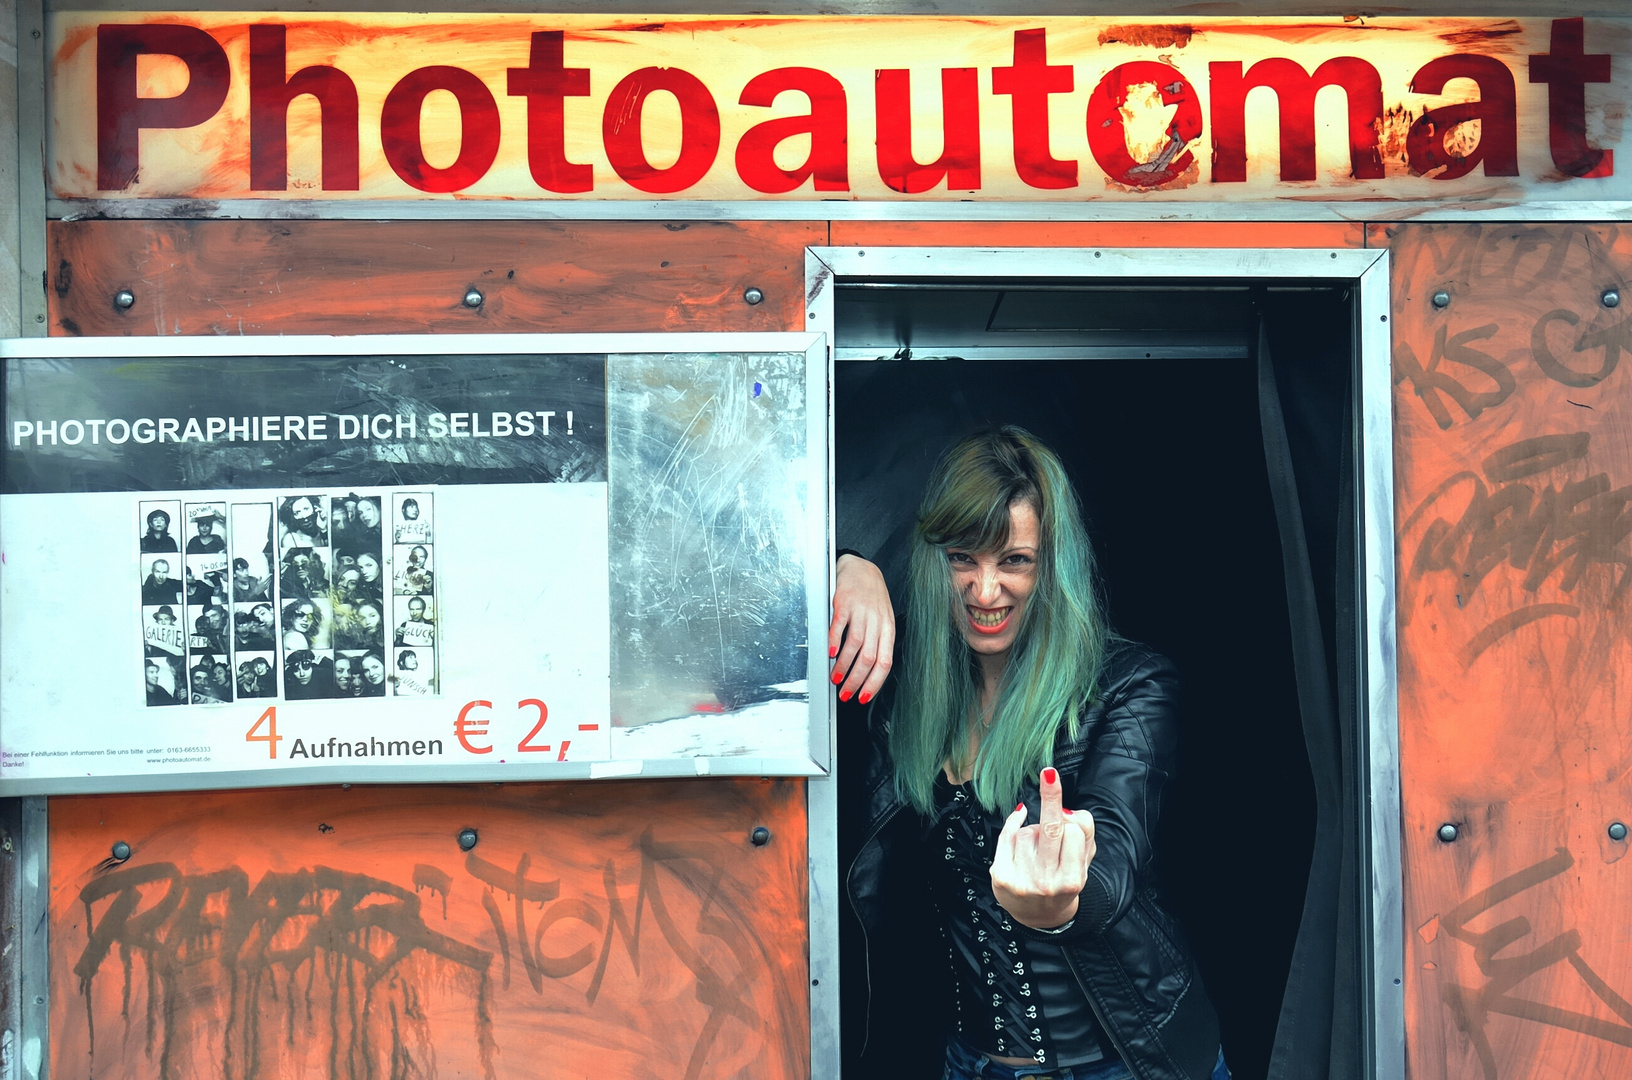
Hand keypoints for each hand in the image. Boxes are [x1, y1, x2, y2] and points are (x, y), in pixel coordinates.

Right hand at [829, 553, 894, 704]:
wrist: (861, 568)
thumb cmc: (871, 598)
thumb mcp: (881, 620)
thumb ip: (877, 642)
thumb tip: (867, 672)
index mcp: (887, 629)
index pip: (884, 662)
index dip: (874, 683)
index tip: (863, 697)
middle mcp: (876, 621)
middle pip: (869, 658)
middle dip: (856, 680)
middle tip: (845, 693)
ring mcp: (861, 612)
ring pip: (855, 646)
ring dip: (843, 666)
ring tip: (835, 678)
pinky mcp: (844, 603)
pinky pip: (840, 627)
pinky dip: (834, 642)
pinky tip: (829, 654)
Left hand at [990, 767, 1096, 929]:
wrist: (1039, 915)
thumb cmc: (1063, 880)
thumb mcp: (1084, 862)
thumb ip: (1084, 833)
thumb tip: (1065, 810)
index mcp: (1071, 880)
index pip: (1073, 832)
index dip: (1071, 823)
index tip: (1069, 815)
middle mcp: (1046, 882)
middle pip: (1050, 828)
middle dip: (1051, 797)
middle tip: (1049, 773)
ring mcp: (1021, 880)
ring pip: (1028, 830)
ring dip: (1033, 831)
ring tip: (1037, 852)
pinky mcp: (1001, 876)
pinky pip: (1007, 833)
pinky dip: (1014, 821)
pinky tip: (1020, 818)